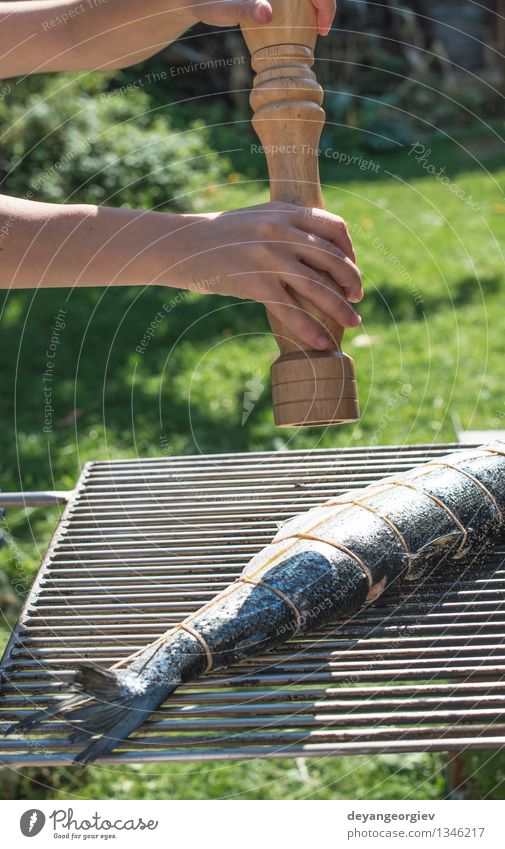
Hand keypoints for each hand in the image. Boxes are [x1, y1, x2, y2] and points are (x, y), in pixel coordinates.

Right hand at [173, 202, 362, 350]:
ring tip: (353, 324)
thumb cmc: (218, 236)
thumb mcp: (256, 219)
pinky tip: (320, 344)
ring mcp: (268, 256)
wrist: (180, 244)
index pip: (334, 227)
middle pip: (332, 259)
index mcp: (285, 211)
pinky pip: (291, 310)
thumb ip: (284, 226)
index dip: (350, 251)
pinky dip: (309, 330)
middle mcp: (281, 230)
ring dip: (340, 309)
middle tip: (358, 300)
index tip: (352, 270)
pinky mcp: (254, 281)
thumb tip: (310, 245)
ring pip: (318, 287)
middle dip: (352, 282)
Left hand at [184, 1, 336, 35]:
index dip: (325, 3)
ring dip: (318, 4)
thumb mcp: (224, 9)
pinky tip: (305, 21)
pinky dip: (307, 5)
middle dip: (325, 3)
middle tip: (322, 30)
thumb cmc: (208, 3)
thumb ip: (245, 10)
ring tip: (317, 27)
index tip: (322, 29)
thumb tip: (266, 13)